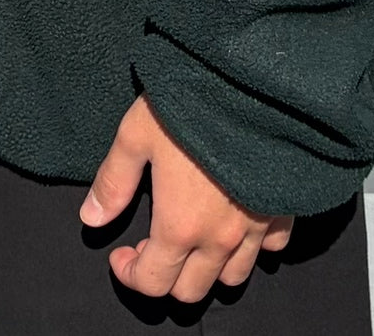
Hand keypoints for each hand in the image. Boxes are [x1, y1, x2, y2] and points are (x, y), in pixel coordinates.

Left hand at [79, 95, 293, 302]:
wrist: (250, 83)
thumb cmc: (191, 106)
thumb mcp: (137, 134)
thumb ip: (113, 181)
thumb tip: (91, 218)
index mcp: (179, 226)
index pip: (152, 282)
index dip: (129, 274)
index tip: (120, 255)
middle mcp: (219, 238)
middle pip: (191, 291)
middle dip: (166, 276)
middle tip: (153, 244)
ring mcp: (256, 227)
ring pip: (233, 276)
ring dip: (209, 267)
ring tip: (195, 236)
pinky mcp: (282, 208)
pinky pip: (273, 246)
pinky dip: (255, 244)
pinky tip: (238, 219)